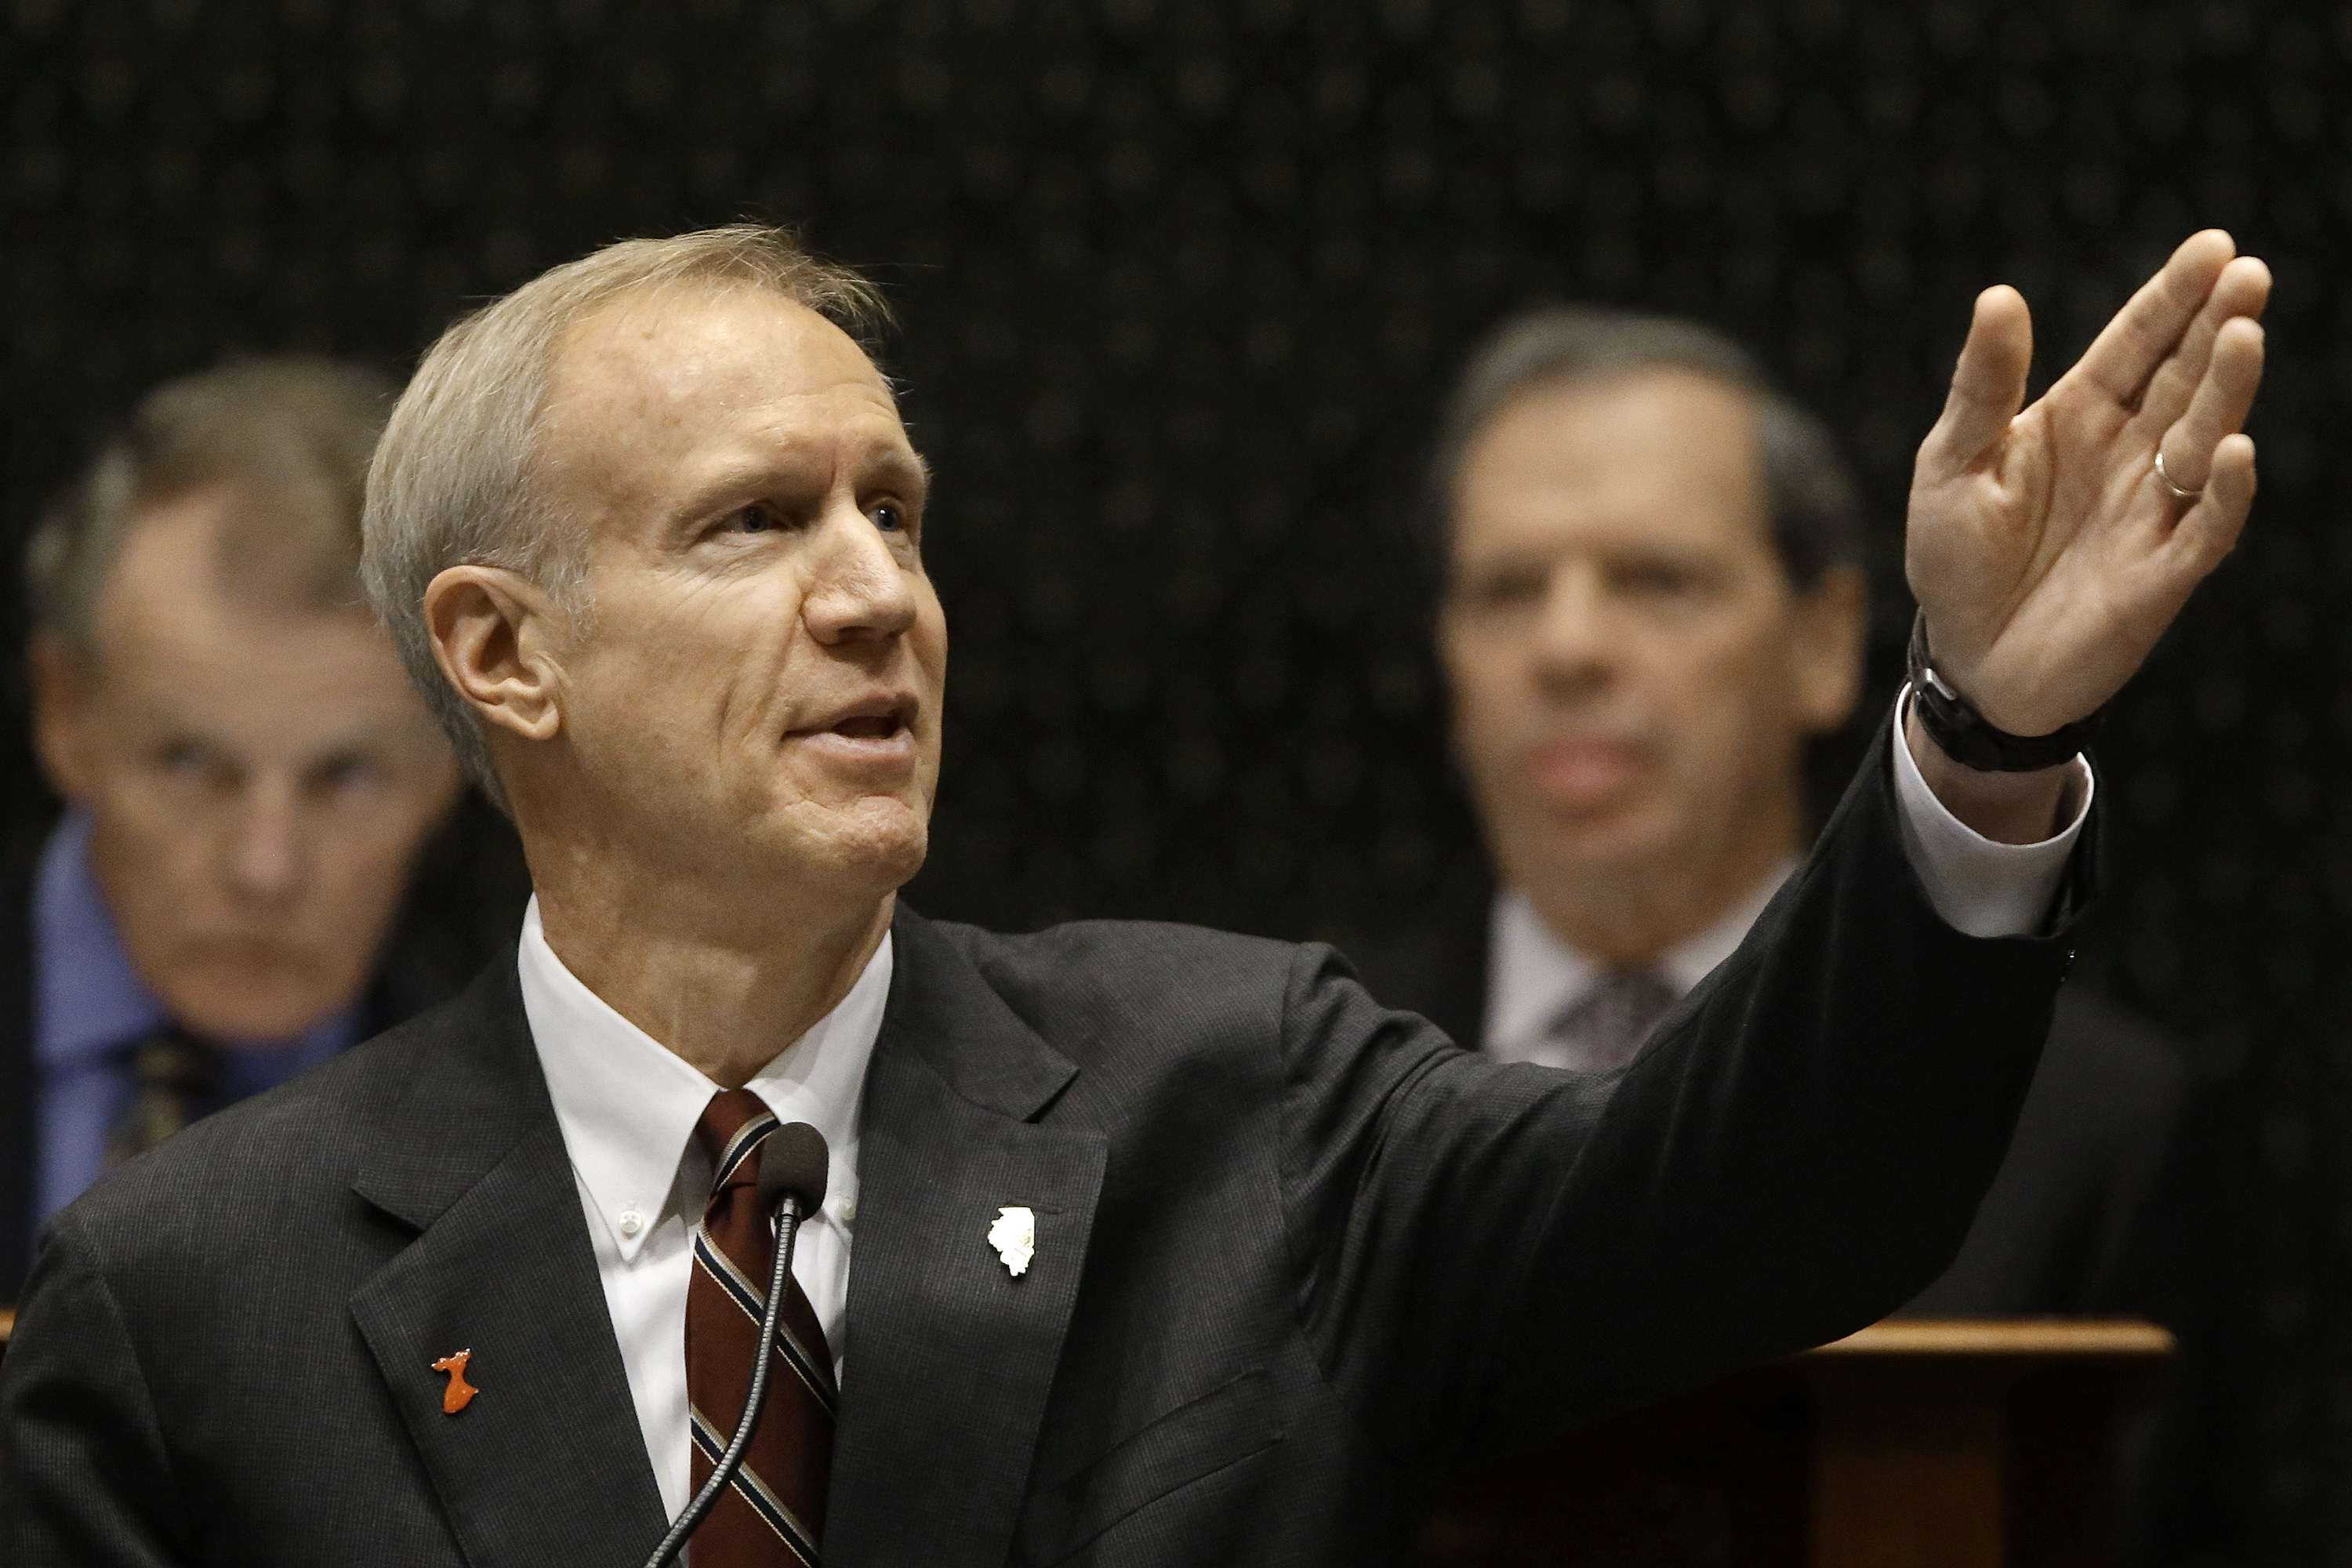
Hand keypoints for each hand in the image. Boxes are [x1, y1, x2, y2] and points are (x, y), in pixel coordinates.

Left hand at [1906, 230, 2268, 738]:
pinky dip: (2223, 492)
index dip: (2173, 297)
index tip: (2213, 246)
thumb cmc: (1954, 558)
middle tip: (2247, 275)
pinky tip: (2232, 449)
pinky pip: (2206, 527)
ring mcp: (2151, 510)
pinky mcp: (2162, 573)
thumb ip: (1983, 387)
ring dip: (2226, 391)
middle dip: (2215, 327)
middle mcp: (2128, 453)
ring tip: (2242, 335)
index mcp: (2078, 417)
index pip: (2136, 344)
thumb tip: (1999, 295)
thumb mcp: (1951, 462)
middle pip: (2182, 379)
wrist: (1965, 660)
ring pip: (2204, 440)